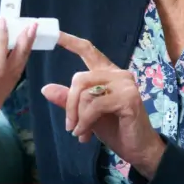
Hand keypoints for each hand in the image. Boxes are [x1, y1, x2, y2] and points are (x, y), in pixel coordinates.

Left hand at [41, 33, 165, 179]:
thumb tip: (45, 88)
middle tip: (69, 126)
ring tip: (80, 133)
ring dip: (78, 117)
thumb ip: (68, 100)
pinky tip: (85, 134)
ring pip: (85, 93)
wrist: (138, 149)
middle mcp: (118, 74)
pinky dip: (85, 122)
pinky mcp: (128, 98)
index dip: (70, 41)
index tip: (53, 33)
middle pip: (79, 79)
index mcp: (107, 73)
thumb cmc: (115, 129)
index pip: (88, 50)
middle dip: (69, 104)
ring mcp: (125, 84)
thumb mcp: (85, 114)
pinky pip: (95, 106)